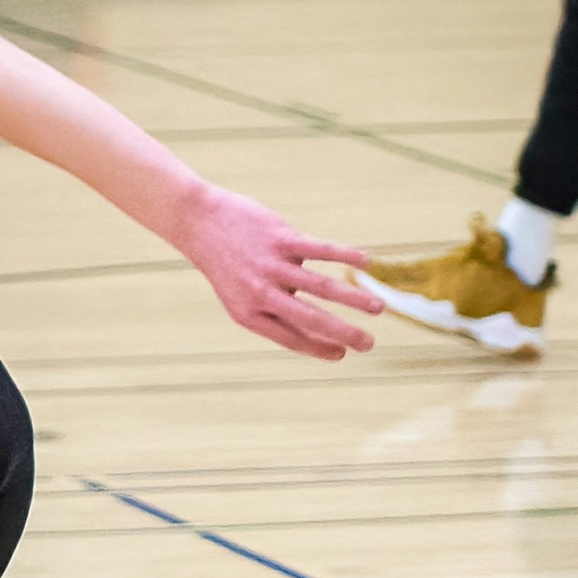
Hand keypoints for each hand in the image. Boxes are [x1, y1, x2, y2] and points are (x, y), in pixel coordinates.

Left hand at [166, 183, 375, 361]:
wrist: (199, 222)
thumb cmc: (227, 263)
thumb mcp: (239, 294)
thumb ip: (273, 308)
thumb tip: (314, 322)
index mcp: (248, 313)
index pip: (290, 338)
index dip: (318, 349)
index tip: (342, 355)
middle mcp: (261, 292)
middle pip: (310, 319)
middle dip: (343, 334)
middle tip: (369, 346)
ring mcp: (272, 265)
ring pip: (321, 286)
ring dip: (353, 299)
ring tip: (378, 308)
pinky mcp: (281, 238)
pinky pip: (320, 249)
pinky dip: (345, 256)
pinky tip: (367, 261)